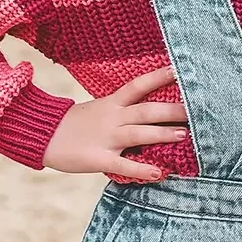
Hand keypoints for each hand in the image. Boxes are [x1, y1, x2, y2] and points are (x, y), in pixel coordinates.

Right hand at [43, 65, 187, 178]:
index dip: (159, 76)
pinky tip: (158, 173)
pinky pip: (123, 164)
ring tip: (184, 135)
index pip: (139, 85)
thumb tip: (152, 110)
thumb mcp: (100, 108)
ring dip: (162, 134)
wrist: (43, 135)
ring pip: (138, 133)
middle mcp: (113, 117)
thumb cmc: (76, 123)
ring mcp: (106, 137)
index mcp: (113, 103)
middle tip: (198, 109)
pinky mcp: (98, 158)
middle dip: (172, 110)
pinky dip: (141, 169)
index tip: (180, 69)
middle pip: (147, 109)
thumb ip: (124, 109)